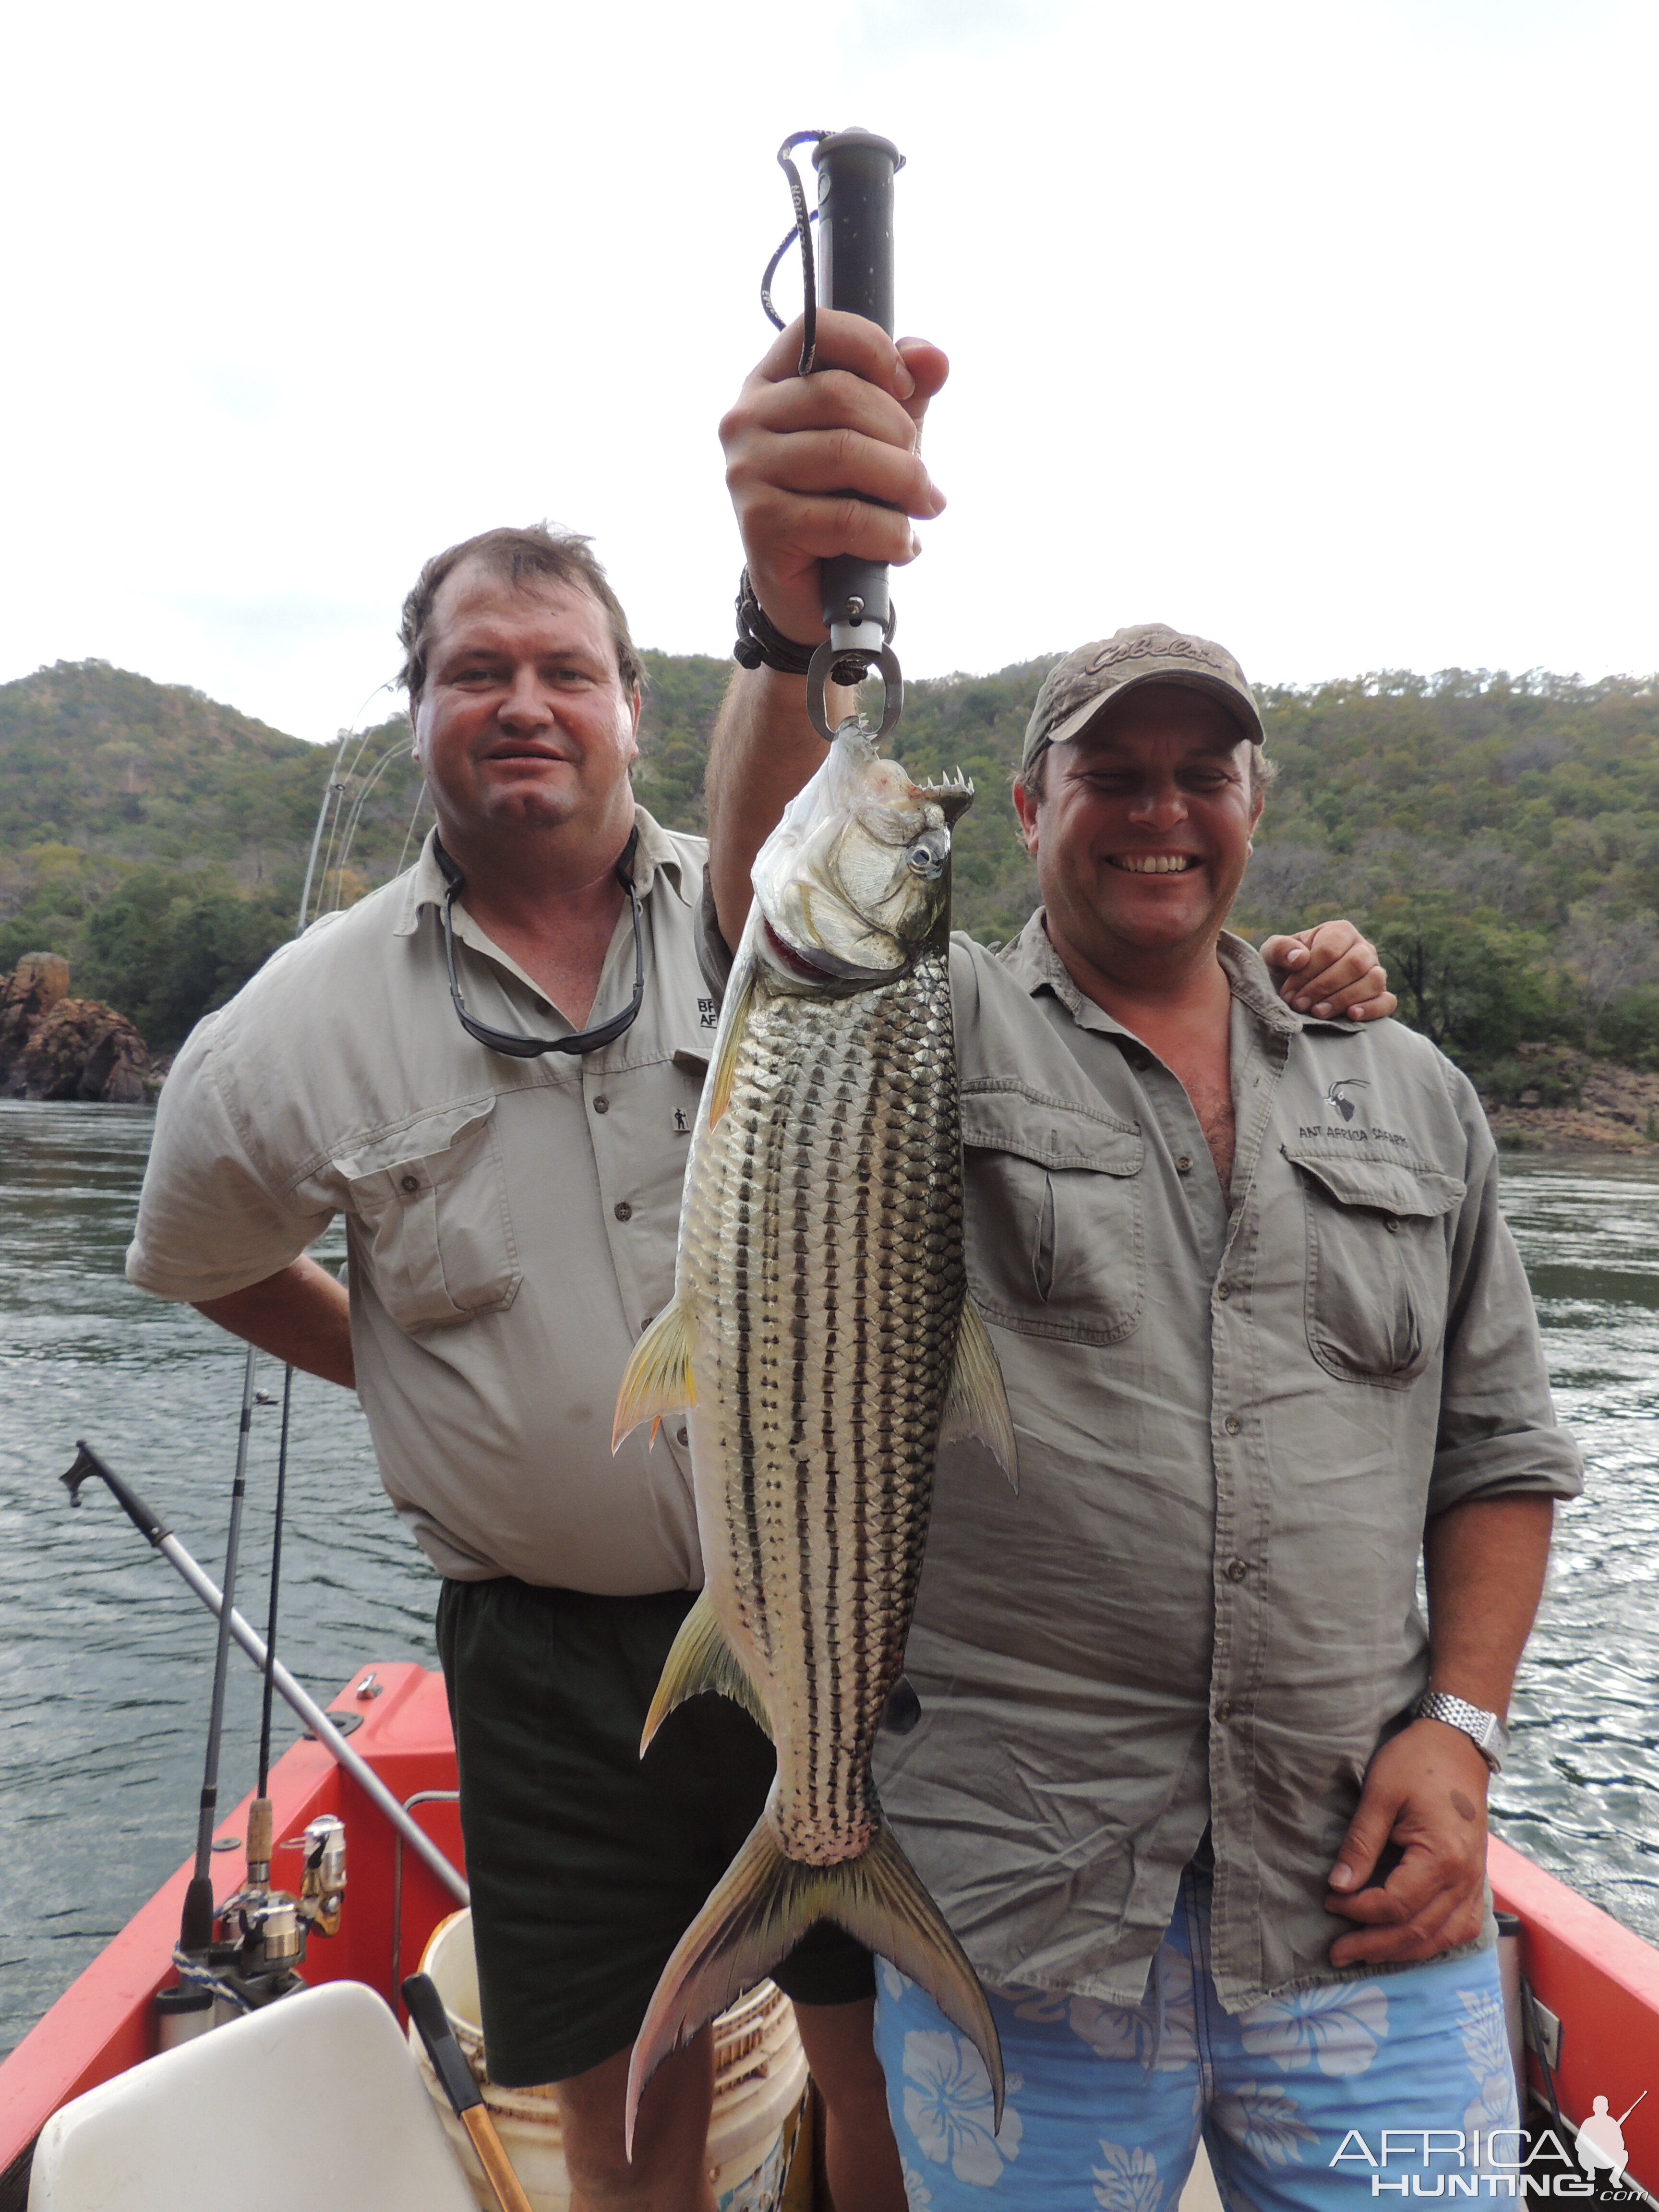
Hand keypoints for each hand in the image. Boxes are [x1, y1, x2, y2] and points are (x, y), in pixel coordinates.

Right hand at [720, 310, 949, 646]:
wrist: (813, 592)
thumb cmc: (842, 501)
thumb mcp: (880, 438)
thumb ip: (907, 393)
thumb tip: (933, 358)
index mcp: (770, 383)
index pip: (816, 330)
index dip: (873, 349)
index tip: (906, 389)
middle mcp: (746, 420)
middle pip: (839, 394)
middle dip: (899, 433)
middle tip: (921, 474)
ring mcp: (746, 472)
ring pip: (845, 454)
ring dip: (904, 485)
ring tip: (923, 508)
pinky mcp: (761, 524)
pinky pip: (845, 517)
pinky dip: (891, 534)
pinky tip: (903, 545)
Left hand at [1260, 921, 1396, 1021]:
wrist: (1296, 990)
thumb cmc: (1285, 968)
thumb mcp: (1273, 955)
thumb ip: (1280, 949)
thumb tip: (1300, 957)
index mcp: (1339, 932)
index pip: (1330, 949)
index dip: (1308, 973)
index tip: (1288, 993)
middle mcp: (1362, 948)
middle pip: (1355, 964)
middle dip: (1324, 987)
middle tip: (1299, 1005)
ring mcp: (1375, 971)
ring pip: (1373, 981)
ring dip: (1343, 999)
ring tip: (1317, 1013)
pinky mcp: (1381, 995)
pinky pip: (1387, 1001)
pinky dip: (1372, 1009)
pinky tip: (1351, 1016)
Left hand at [1324, 1719, 1490, 1967]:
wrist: (1457, 1744)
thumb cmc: (1416, 1762)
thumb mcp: (1380, 1794)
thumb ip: (1360, 1843)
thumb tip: (1338, 1885)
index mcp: (1441, 1857)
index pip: (1395, 1904)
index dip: (1359, 1910)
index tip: (1329, 1900)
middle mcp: (1464, 1878)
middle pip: (1418, 1930)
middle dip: (1374, 1945)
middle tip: (1337, 1953)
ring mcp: (1475, 1882)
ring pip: (1441, 1937)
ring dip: (1402, 1951)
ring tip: (1365, 1956)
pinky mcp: (1475, 1879)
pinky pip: (1460, 1927)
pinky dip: (1434, 1942)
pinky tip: (1410, 1945)